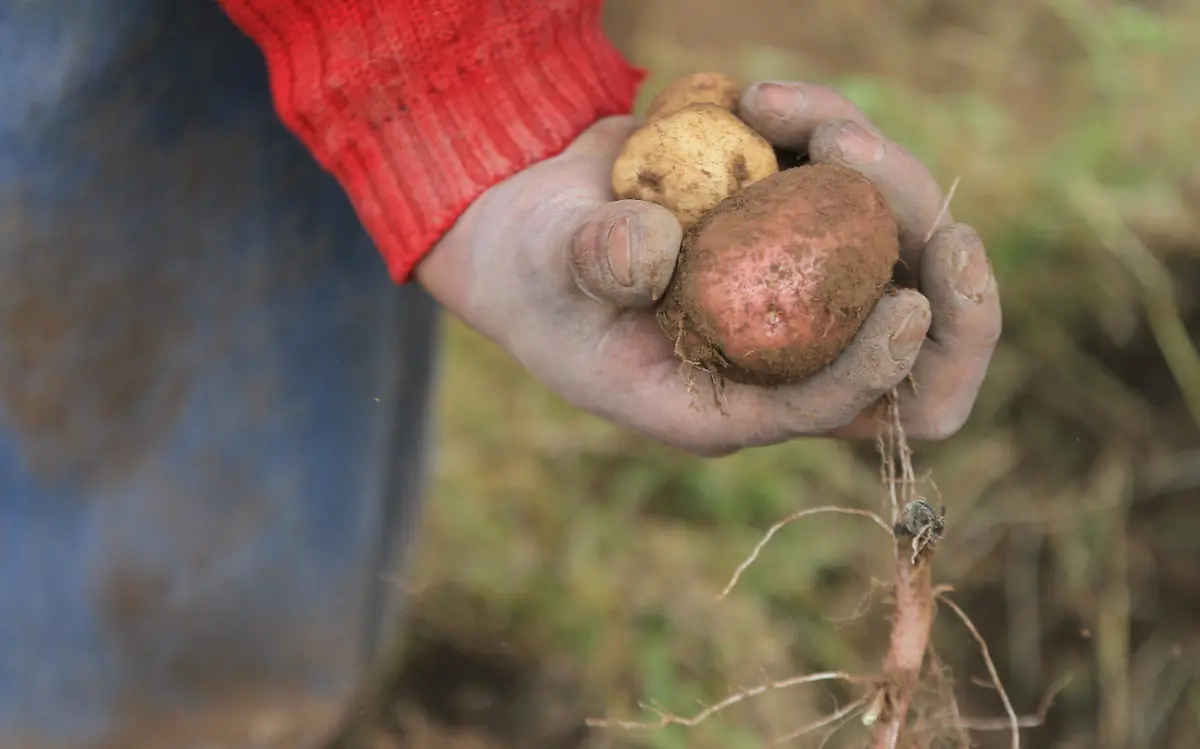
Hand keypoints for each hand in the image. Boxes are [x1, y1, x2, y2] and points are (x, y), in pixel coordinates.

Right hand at [416, 83, 1000, 454]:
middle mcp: (771, 354)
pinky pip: (854, 192)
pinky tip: (761, 100)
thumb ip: (594, 261)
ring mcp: (793, 290)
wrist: (528, 220)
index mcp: (716, 398)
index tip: (906, 308)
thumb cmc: (529, 265)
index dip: (875, 371)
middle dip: (947, 295)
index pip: (821, 409)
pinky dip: (829, 133)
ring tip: (795, 112)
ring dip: (883, 180)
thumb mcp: (543, 266)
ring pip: (895, 258)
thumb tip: (662, 250)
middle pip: (906, 357)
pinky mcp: (795, 228)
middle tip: (942, 224)